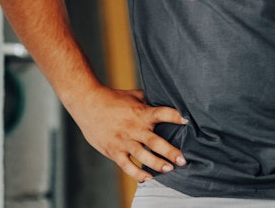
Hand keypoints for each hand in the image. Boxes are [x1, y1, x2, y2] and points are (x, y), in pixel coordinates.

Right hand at [65, 85, 187, 181]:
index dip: (175, 116)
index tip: (187, 120)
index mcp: (141, 113)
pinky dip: (137, 173)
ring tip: (169, 169)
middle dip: (170, 151)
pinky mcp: (113, 151)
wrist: (87, 103)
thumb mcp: (133, 95)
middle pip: (154, 141)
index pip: (162, 113)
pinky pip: (126, 166)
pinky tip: (147, 178)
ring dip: (156, 164)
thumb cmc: (112, 98)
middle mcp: (134, 128)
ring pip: (142, 155)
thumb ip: (149, 100)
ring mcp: (123, 141)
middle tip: (183, 160)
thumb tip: (165, 98)